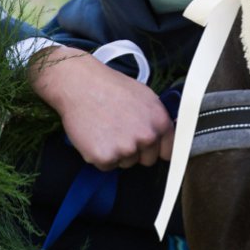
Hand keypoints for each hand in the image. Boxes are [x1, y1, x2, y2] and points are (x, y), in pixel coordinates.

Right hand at [29, 47, 174, 170]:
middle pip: (147, 160)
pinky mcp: (105, 157)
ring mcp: (126, 149)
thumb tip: (163, 136)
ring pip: (126, 163)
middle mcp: (146, 137)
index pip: (169, 151)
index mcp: (160, 122)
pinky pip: (106, 165)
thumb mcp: (145, 96)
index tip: (148, 147)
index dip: (157, 149)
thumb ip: (156, 119)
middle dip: (135, 150)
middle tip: (119, 130)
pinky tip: (94, 135)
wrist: (80, 84)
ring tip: (105, 128)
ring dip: (116, 152)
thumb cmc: (110, 87)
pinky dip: (99, 155)